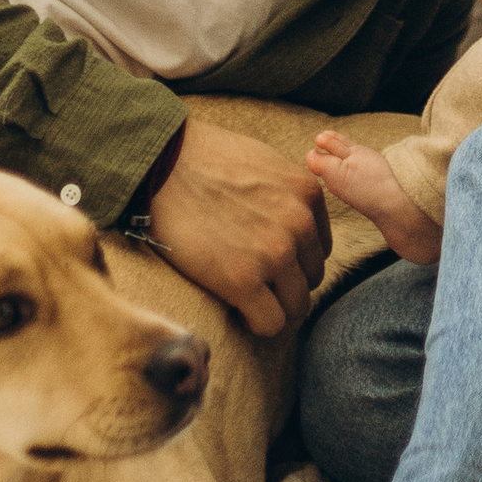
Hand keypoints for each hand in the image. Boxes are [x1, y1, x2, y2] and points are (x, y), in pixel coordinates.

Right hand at [142, 117, 329, 336]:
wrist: (162, 165)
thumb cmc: (205, 159)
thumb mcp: (265, 163)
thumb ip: (289, 193)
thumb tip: (296, 221)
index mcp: (307, 193)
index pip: (318, 247)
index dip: (294, 257)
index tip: (268, 259)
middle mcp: (299, 224)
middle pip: (311, 277)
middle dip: (286, 282)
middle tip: (254, 278)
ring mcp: (274, 253)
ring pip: (296, 305)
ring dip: (274, 305)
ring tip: (246, 295)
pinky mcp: (243, 280)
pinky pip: (271, 322)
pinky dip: (256, 322)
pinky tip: (238, 309)